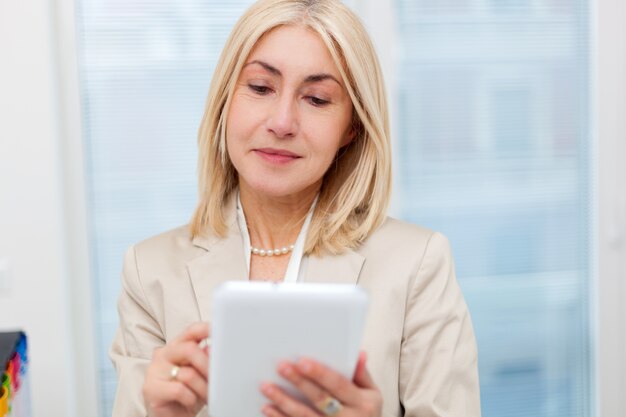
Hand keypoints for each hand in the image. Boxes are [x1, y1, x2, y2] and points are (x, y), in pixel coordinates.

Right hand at [143, 322, 209, 416]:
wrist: (171, 416)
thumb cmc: (187, 393)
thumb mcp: (200, 375)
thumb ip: (204, 359)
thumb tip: (212, 349)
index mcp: (176, 347)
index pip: (191, 331)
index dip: (206, 329)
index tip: (219, 331)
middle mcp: (163, 355)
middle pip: (189, 349)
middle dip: (207, 366)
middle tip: (217, 379)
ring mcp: (154, 371)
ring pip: (187, 373)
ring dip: (203, 388)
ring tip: (207, 396)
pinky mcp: (151, 389)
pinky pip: (179, 390)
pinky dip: (190, 398)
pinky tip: (190, 402)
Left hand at [260, 351, 381, 416]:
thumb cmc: (366, 414)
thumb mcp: (372, 394)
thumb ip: (362, 374)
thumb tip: (358, 353)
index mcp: (363, 404)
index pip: (339, 385)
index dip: (320, 373)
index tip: (302, 361)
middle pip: (320, 399)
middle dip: (299, 382)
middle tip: (282, 367)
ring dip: (283, 401)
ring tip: (267, 386)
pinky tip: (268, 407)